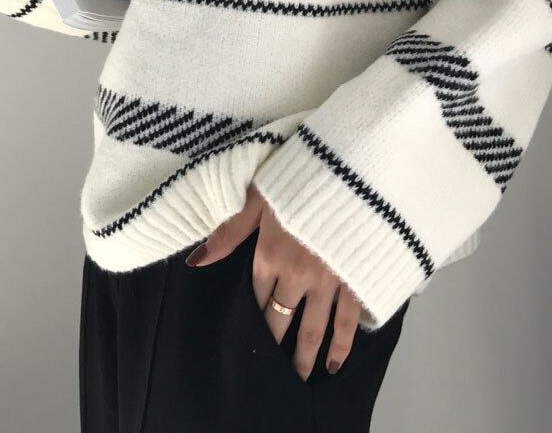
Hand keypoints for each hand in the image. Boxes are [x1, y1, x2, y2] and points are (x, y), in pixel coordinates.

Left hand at [185, 184, 361, 379]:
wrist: (351, 171)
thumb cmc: (300, 175)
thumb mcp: (259, 194)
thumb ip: (231, 230)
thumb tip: (196, 260)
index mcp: (269, 253)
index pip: (256, 293)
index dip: (252, 314)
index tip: (248, 335)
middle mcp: (296, 274)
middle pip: (280, 317)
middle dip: (274, 344)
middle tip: (272, 372)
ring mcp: (328, 280)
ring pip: (312, 328)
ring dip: (304, 357)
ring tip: (299, 378)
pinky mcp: (355, 279)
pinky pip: (348, 321)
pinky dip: (342, 345)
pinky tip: (335, 363)